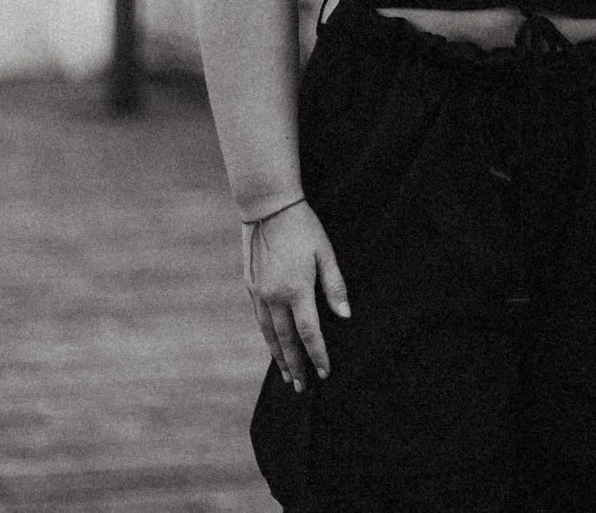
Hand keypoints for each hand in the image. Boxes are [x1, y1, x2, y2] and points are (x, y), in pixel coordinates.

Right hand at [242, 199, 349, 390]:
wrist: (267, 208)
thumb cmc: (303, 227)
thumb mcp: (325, 253)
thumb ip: (335, 286)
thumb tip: (345, 316)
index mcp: (296, 290)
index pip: (310, 333)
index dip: (318, 355)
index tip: (325, 373)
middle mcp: (274, 297)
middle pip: (286, 341)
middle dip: (296, 366)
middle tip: (303, 387)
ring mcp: (259, 293)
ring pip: (269, 335)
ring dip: (279, 357)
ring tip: (287, 375)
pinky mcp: (250, 286)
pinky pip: (260, 320)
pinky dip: (268, 337)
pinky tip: (274, 345)